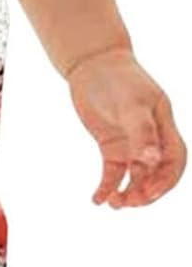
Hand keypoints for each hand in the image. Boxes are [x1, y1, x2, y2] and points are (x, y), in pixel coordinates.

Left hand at [66, 45, 186, 207]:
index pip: (174, 161)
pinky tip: (97, 199)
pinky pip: (113, 173)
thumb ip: (142, 132)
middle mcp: (150, 139)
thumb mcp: (131, 103)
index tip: (149, 193)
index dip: (166, 180)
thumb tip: (152, 161)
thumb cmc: (117, 79)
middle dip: (146, 192)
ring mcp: (131, 143)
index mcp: (163, 127)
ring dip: (128, 193)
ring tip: (113, 203)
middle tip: (129, 202)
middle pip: (156, 174)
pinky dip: (107, 187)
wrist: (91, 63)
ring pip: (135, 177)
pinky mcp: (111, 146)